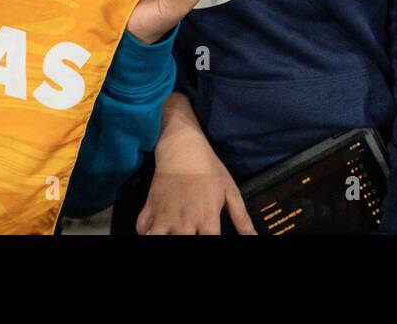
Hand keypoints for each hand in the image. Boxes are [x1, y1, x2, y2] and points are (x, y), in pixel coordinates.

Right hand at [137, 129, 256, 234]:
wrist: (182, 149)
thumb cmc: (209, 169)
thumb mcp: (230, 191)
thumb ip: (241, 218)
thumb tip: (254, 237)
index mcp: (206, 220)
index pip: (210, 245)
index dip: (212, 247)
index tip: (208, 238)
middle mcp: (184, 224)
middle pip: (181, 246)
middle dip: (186, 242)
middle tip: (190, 233)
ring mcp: (164, 218)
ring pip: (157, 241)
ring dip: (163, 239)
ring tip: (171, 234)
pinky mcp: (149, 210)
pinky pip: (142, 230)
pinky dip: (146, 232)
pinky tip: (156, 230)